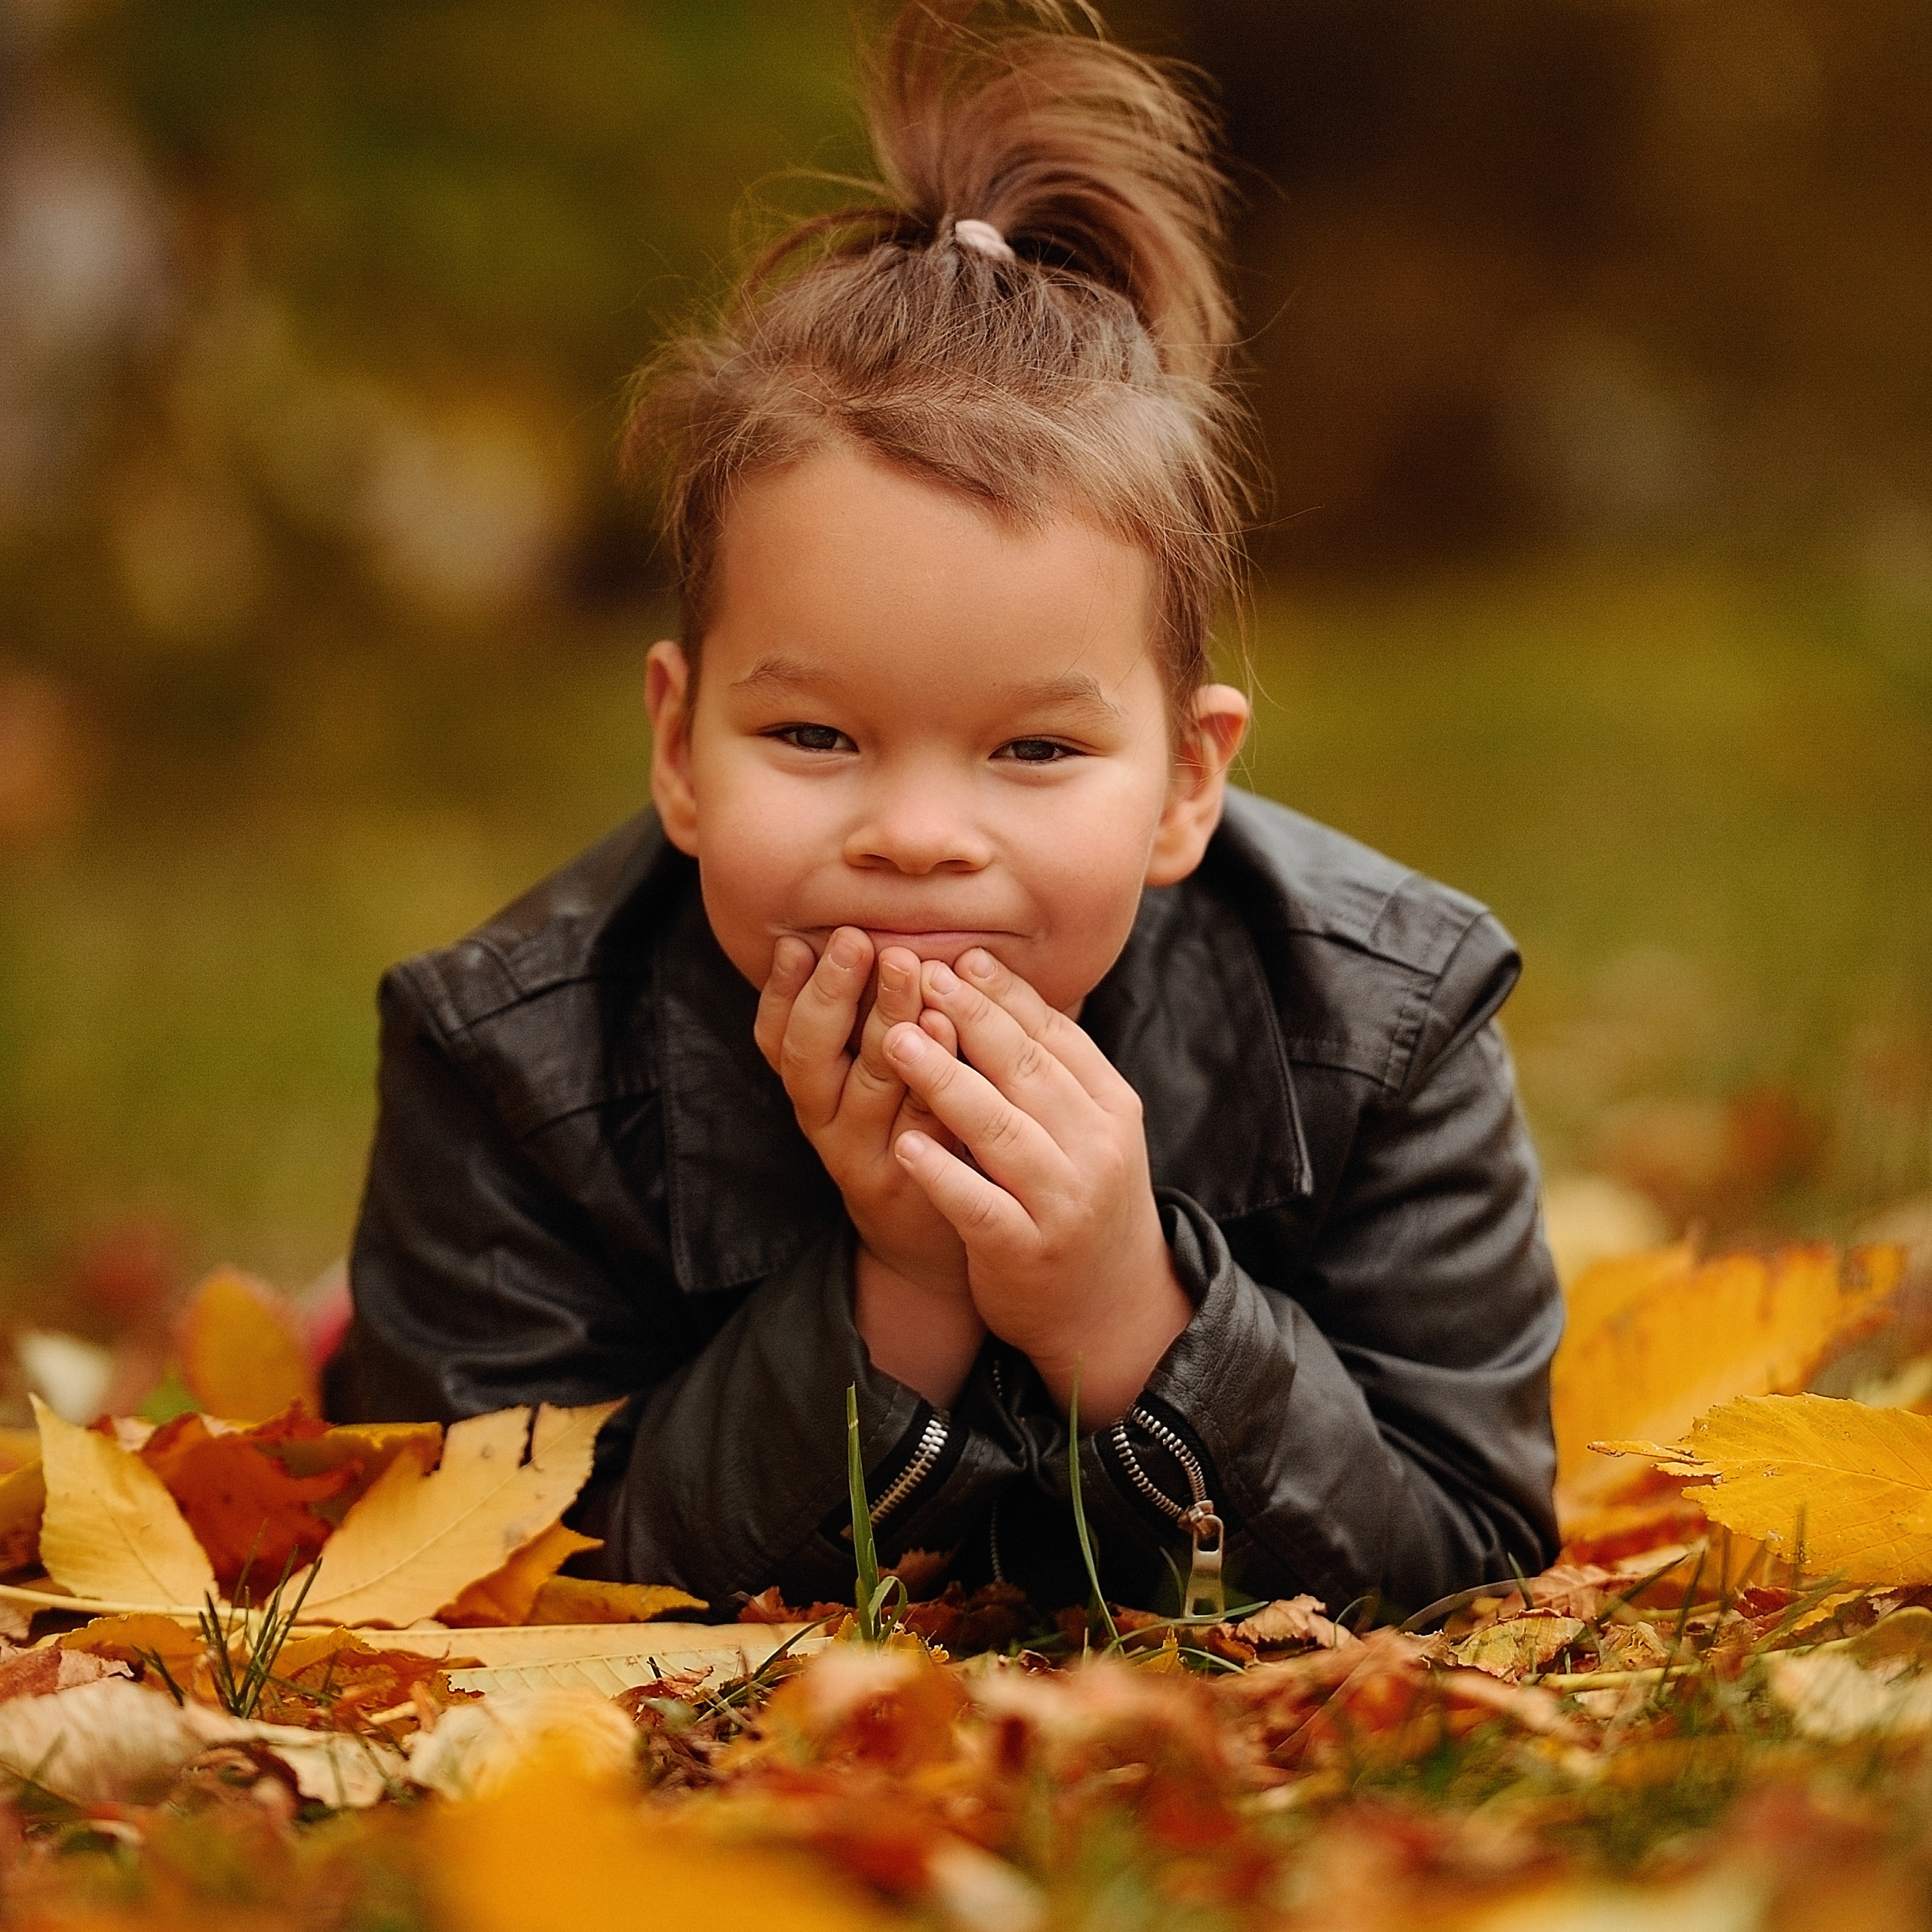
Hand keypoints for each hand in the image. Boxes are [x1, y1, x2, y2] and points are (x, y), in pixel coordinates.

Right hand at [755, 929, 983, 1402]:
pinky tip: (950, 1028)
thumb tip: (877, 927)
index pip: (778, 1038)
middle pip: (813, 1056)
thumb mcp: (872, 1078)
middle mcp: (827, 1124)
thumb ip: (868, 1018)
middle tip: (856, 939)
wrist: (934, 1243)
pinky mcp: (918, 1182)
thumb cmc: (909, 1135)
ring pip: (869, 1084)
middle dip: (831, 993)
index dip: (782, 992)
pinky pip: (924, 1121)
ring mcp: (871, 1156)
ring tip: (908, 966)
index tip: (798, 942)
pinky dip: (933, 1072)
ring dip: (885, 1020)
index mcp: (812, 1090)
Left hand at [884, 949, 1193, 1426]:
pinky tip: (906, 1144)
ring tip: (895, 1039)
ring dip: (945, 1081)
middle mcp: (1096, 1148)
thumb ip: (1049, 1068)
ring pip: (1000, 1130)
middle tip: (917, 972)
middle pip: (1026, 1069)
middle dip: (969, 1017)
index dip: (1003, 993)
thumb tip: (990, 985)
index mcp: (1111, 1106)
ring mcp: (1064, 1202)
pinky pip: (979, 1204)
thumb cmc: (1081, 1201)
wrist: (1111, 1308)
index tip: (955, 955)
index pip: (1055, 1035)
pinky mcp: (1027, 1250)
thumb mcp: (1087, 1130)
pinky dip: (943, 1173)